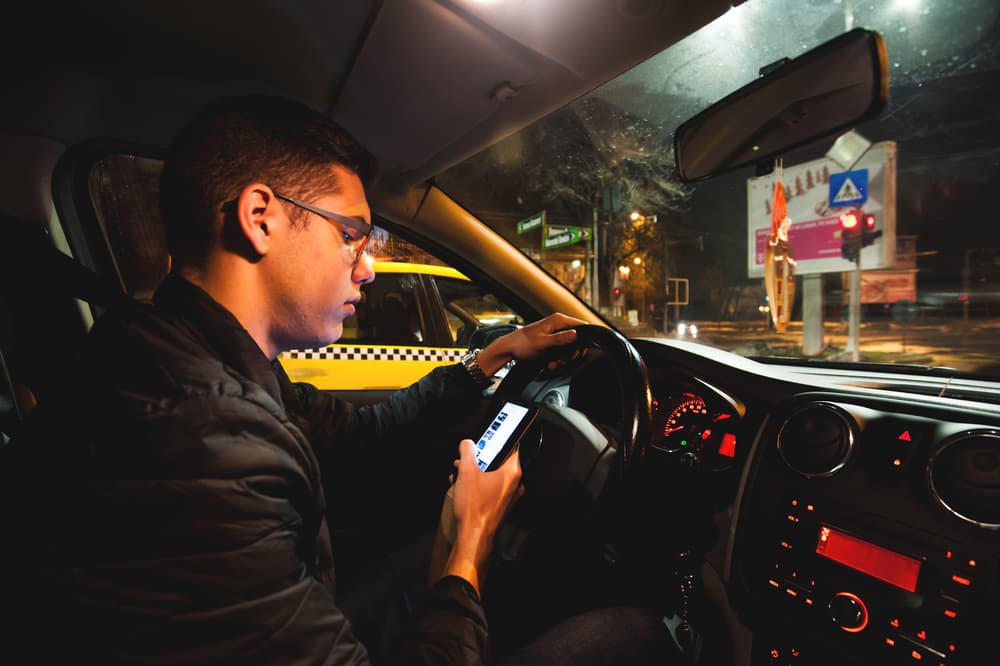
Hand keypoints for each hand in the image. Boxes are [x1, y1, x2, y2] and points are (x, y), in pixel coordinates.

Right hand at [430, 439, 522, 593]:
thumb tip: (467, 444)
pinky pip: (491, 488)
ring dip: (476, 471)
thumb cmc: (474, 507)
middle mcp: (515, 483)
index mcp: (511, 472)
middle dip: (479, 459)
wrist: (474, 535)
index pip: (510, 446)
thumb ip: (468, 452)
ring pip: (493, 475)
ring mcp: (510, 496)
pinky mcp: (502, 505)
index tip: (487, 437)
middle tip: (466, 459)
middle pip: (498, 461)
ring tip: (459, 473)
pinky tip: (462, 486)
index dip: (496, 440)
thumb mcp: (466, 472)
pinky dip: (479, 484)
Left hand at [475, 313, 587, 375]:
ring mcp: (555, 334)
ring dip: (563, 359)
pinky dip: (558, 360)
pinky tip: (550, 363)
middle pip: (578, 340)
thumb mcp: (542, 343)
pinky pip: (562, 352)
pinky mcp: (552, 343)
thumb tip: (576, 334)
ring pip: (570, 348)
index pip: (582, 326)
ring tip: (552, 363)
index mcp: (558, 320)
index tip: (578, 352)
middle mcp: (558, 325)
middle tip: (561, 360)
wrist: (508, 349)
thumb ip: (560, 339)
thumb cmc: (522, 344)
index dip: (584, 340)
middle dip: (571, 354)